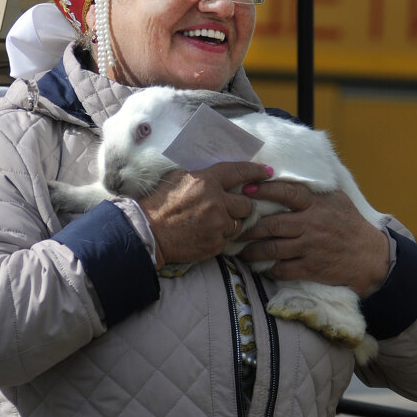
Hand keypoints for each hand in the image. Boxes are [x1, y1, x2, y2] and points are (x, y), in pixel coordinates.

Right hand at [138, 162, 270, 268]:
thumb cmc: (158, 203)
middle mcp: (216, 202)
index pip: (239, 172)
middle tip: (230, 208)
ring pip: (239, 224)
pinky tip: (205, 235)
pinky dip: (220, 237)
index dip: (256, 171)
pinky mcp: (216, 244)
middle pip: (246, 203)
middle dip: (241, 205)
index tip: (268, 172)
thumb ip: (200, 175)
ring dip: (231, 223)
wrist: (148, 233)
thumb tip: (217, 173)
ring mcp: (218, 225)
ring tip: (214, 223)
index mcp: (207, 181)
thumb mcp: (177, 177)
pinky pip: (227, 240)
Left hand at [238, 182, 391, 297]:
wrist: (370, 258)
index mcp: (317, 204)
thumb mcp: (337, 200)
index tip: (245, 189)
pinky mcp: (311, 268)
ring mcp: (310, 247)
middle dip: (249, 228)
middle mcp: (311, 224)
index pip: (286, 192)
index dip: (264, 189)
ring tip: (241, 251)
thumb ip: (314, 192)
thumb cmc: (351, 225)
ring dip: (252, 251)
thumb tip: (286, 178)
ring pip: (272, 249)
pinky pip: (282, 269)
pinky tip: (261, 268)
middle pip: (272, 225)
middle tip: (234, 228)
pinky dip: (269, 270)